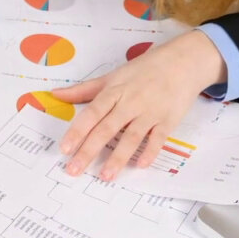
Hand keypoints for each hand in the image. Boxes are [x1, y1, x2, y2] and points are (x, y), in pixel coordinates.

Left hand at [52, 31, 227, 180]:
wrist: (183, 61)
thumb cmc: (143, 70)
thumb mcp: (112, 76)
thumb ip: (84, 90)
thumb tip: (55, 94)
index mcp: (114, 91)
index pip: (91, 114)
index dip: (77, 131)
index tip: (64, 148)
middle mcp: (130, 102)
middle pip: (106, 129)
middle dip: (89, 151)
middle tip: (74, 170)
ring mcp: (150, 112)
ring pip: (131, 137)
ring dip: (118, 158)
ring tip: (106, 176)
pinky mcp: (168, 120)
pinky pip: (158, 138)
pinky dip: (150, 151)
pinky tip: (141, 166)